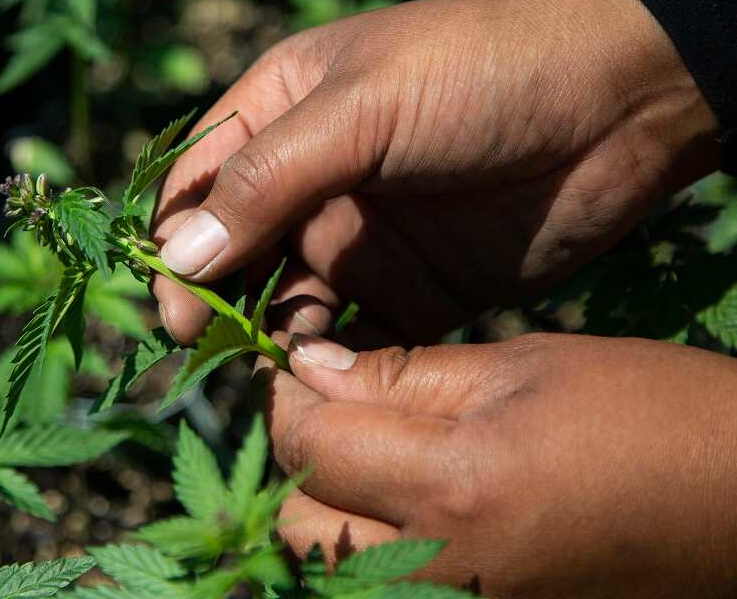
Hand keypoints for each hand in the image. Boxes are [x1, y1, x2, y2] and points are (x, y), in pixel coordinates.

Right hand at [151, 0, 717, 346]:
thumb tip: (179, 257)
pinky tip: (325, 381)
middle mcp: (308, 181)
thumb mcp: (361, 108)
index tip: (174, 304)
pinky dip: (330, 365)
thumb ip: (268, 179)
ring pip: (284, 303)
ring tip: (271, 370)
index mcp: (279, 112)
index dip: (173, 242)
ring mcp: (358, 239)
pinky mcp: (410, 291)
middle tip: (210, 351)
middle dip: (214, 301)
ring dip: (268, 339)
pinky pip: (350, 339)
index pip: (197, 183)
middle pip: (231, 254)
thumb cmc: (478, 73)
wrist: (620, 102)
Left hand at [254, 333, 736, 597]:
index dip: (283, 391)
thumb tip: (307, 367)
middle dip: (294, 453)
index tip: (290, 357)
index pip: (307, 443)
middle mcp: (441, 574)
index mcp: (456, 489)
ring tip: (358, 445)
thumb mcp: (525, 366)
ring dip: (321, 503)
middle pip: (297, 520)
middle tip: (324, 401)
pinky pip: (377, 585)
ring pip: (326, 564)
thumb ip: (402, 373)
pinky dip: (361, 542)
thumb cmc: (649, 415)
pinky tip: (392, 494)